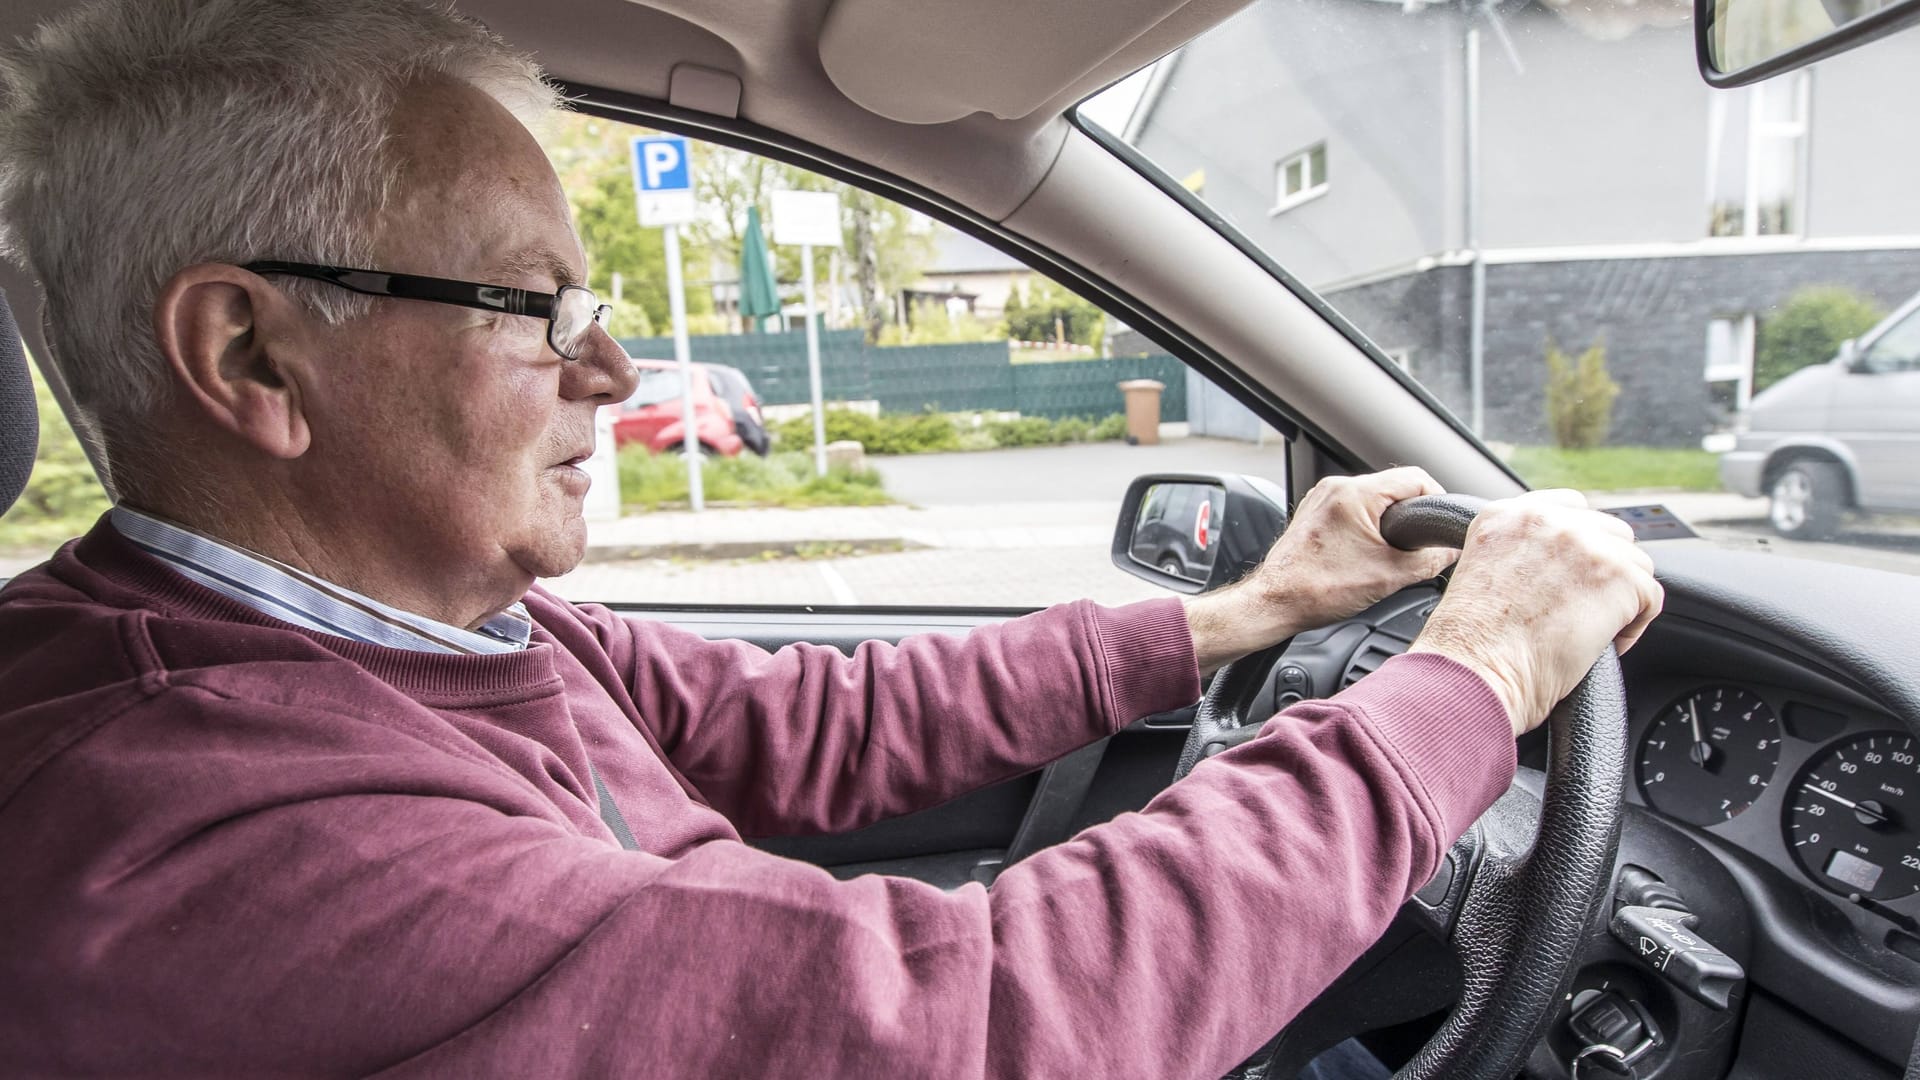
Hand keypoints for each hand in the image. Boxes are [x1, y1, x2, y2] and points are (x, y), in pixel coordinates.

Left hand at [1184, 468, 1459, 671]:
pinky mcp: (1314, 513)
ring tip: (1391, 552)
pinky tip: (1367, 553)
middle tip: (1420, 544)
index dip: (1437, 500)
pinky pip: (1352, 509)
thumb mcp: (1390, 577)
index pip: (1416, 477)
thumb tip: (1451, 551)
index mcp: (1355, 493)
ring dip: (1389, 521)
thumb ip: (1430, 560)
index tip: (1441, 523)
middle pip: (1394, 486)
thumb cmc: (1318, 590)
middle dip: (1412, 514)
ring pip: (1372, 498)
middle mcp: (1336, 488)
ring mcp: (1322, 499)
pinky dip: (1367, 526)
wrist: (1275, 603)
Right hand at [1407, 490, 1663, 736]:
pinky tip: (1604, 645)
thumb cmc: (1469, 646)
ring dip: (1620, 598)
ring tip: (1592, 631)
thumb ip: (1518, 552)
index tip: (1576, 574)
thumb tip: (1560, 566)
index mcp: (1506, 515)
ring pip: (1635, 564)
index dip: (1582, 542)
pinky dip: (1634, 626)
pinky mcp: (1617, 576)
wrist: (1475, 673)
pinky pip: (1650, 596)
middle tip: (1584, 609)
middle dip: (1605, 570)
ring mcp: (1585, 544)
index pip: (1571, 507)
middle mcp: (1547, 520)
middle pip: (1610, 532)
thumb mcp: (1480, 573)